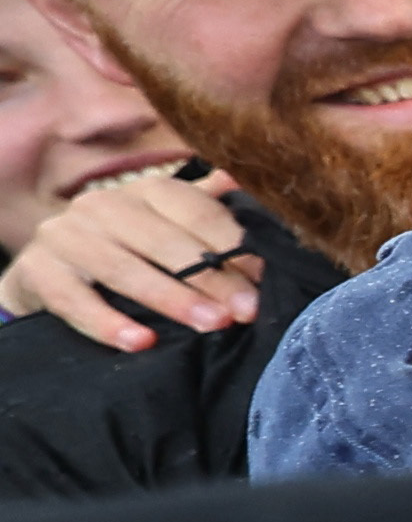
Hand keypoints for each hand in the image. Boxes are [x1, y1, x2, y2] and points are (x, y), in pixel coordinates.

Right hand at [2, 164, 257, 350]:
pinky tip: (141, 342)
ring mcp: (65, 235)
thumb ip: (203, 206)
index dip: (233, 245)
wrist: (50, 269)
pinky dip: (109, 324)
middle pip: (165, 243)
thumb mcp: (166, 223)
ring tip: (211, 324)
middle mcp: (102, 205)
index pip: (196, 211)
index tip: (264, 279)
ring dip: (172, 299)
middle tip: (246, 311)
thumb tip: (239, 178)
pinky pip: (75, 301)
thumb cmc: (126, 246)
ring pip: (124, 270)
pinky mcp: (38, 270)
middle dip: (212, 279)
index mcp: (144, 190)